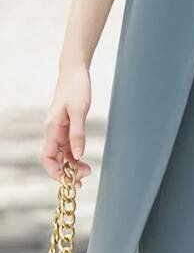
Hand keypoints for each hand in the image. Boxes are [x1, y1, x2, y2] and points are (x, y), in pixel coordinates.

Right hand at [40, 64, 92, 187]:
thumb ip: (78, 134)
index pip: (48, 158)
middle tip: (84, 177)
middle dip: (66, 172)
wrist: (75, 72)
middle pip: (54, 159)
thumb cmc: (76, 88)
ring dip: (72, 164)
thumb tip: (78, 156)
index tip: (69, 181)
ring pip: (62, 154)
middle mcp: (52, 131)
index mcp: (51, 129)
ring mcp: (59, 129)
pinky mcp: (66, 126)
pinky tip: (83, 159)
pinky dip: (74, 154)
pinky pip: (68, 146)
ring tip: (87, 171)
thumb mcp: (79, 111)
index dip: (55, 172)